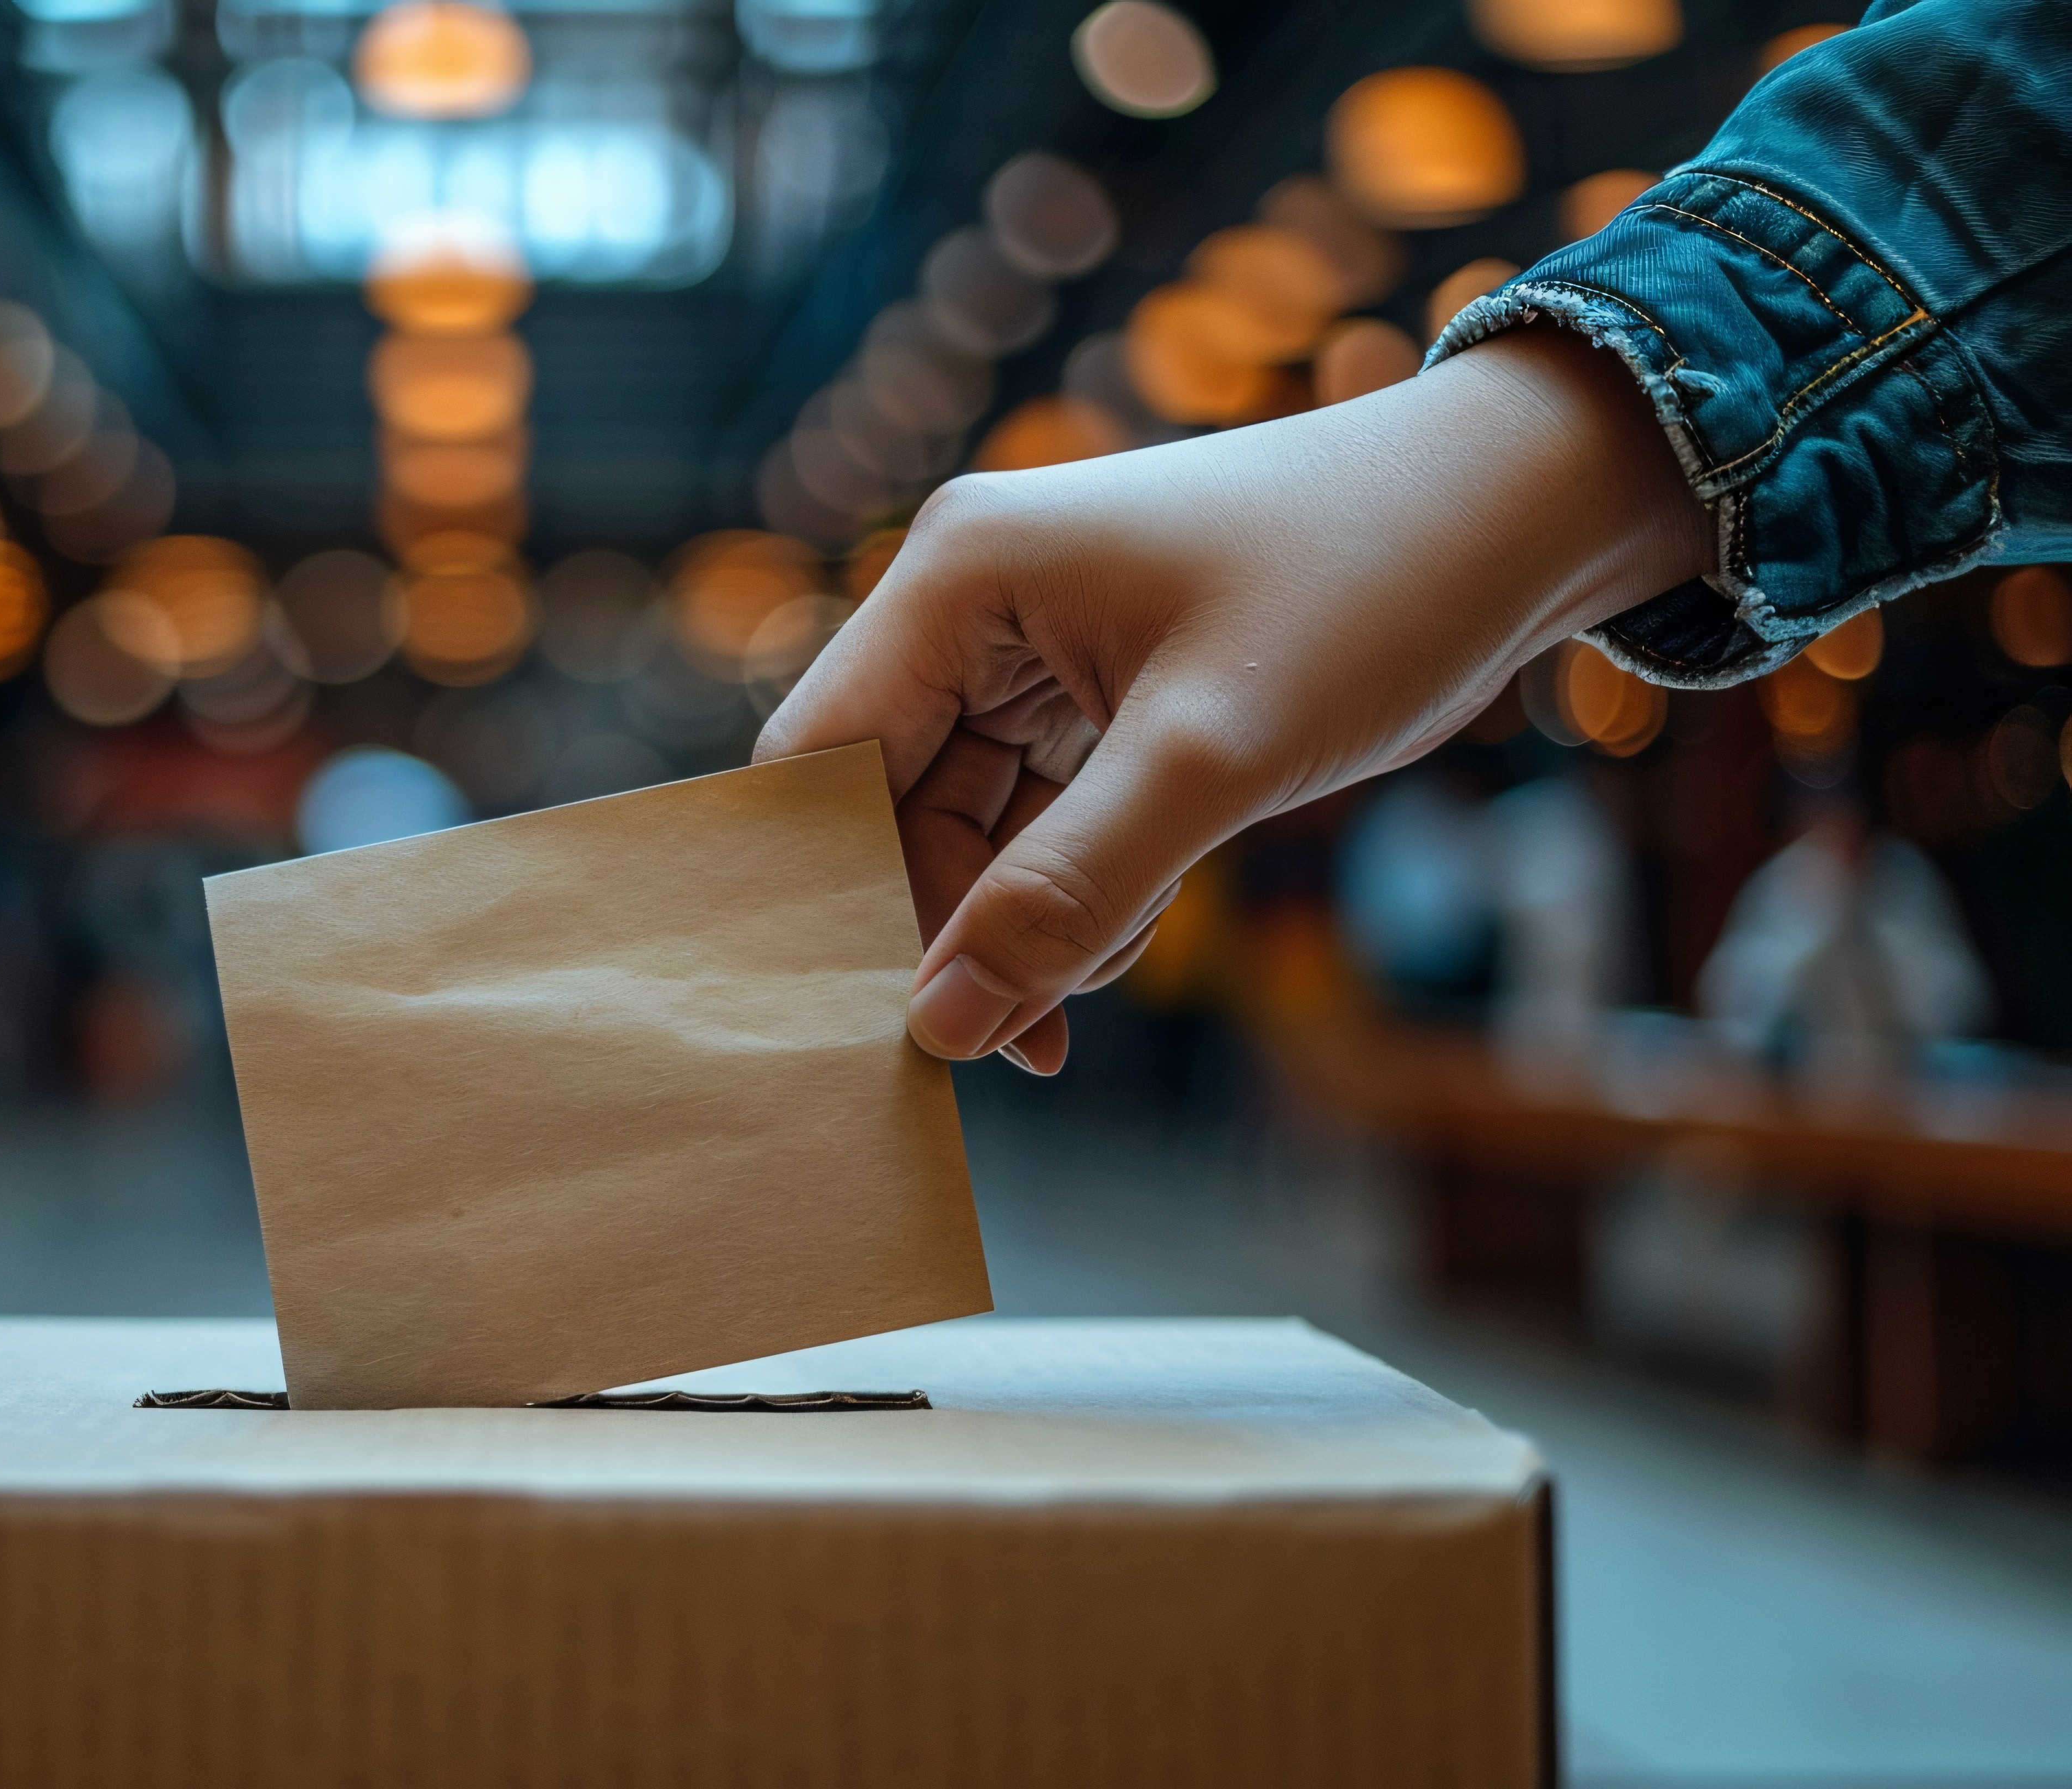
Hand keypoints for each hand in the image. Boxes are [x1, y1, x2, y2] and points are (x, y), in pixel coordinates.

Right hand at [755, 327, 1713, 1069]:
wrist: (1518, 510)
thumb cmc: (1373, 586)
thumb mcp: (1214, 757)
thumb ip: (1068, 894)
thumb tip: (941, 1027)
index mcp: (960, 575)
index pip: (820, 760)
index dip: (832, 895)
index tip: (883, 1017)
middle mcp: (970, 603)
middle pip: (885, 808)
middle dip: (950, 926)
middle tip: (1016, 1041)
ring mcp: (1031, 650)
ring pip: (966, 831)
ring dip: (1027, 921)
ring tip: (1111, 967)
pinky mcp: (1094, 692)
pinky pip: (1038, 823)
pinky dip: (1079, 890)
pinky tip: (1141, 921)